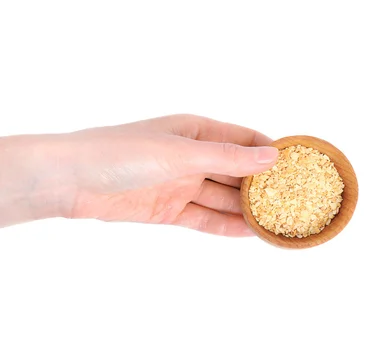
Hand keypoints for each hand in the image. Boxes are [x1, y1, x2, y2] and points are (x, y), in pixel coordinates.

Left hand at [57, 114, 277, 235]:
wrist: (72, 179)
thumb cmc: (120, 152)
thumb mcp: (180, 153)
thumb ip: (226, 158)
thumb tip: (272, 158)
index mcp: (195, 130)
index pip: (243, 139)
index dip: (271, 153)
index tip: (302, 168)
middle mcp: (190, 156)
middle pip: (235, 172)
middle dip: (263, 187)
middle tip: (296, 203)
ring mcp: (179, 184)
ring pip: (221, 198)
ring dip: (246, 210)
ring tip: (279, 224)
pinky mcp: (166, 209)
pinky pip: (202, 218)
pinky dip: (223, 226)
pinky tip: (247, 233)